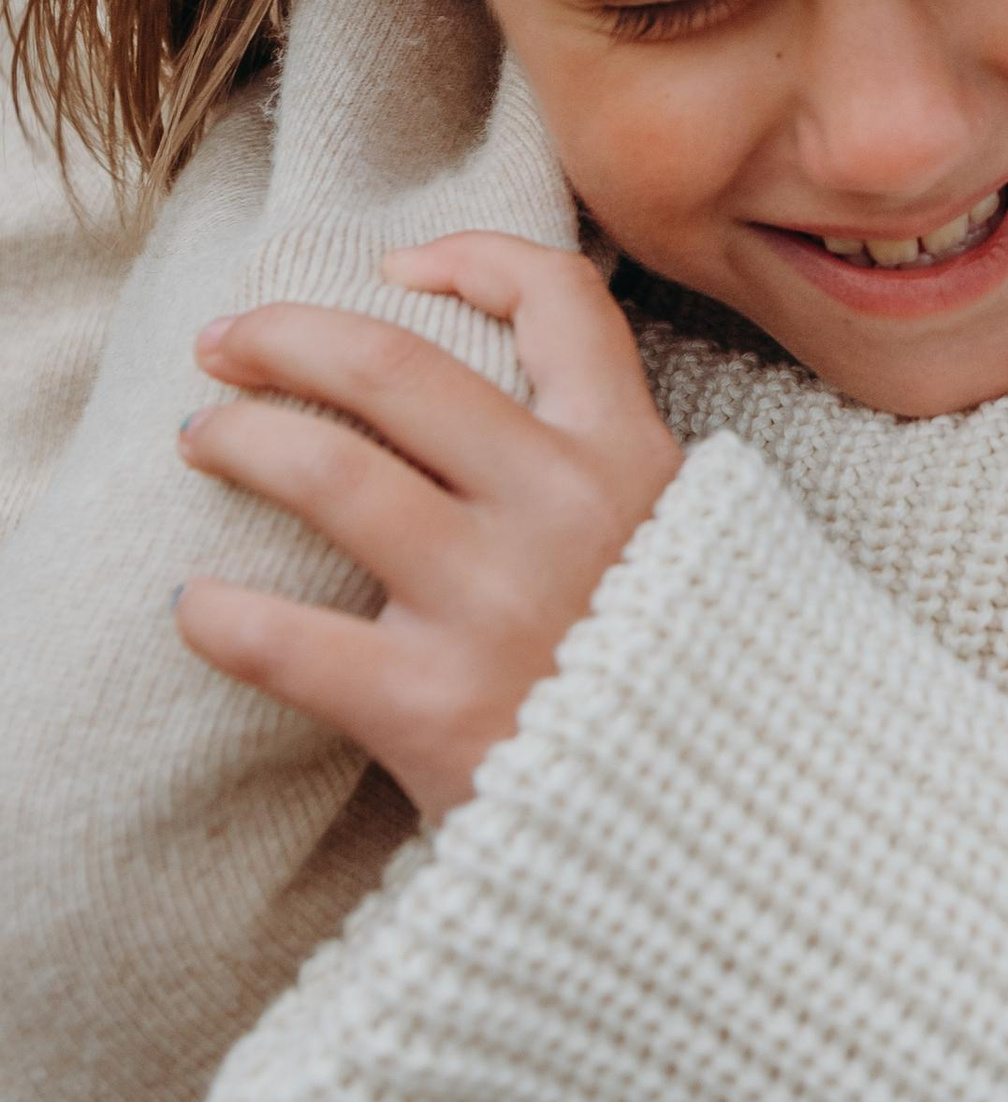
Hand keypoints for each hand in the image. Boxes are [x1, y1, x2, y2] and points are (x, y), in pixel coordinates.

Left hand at [175, 235, 684, 820]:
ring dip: (239, 440)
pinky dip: (217, 613)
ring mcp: (496, 604)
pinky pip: (282, 639)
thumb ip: (610, 474)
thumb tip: (511, 409)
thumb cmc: (678, 682)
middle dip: (284, 336)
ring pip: (327, 471)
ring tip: (202, 441)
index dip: (468, 261)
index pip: (558, 302)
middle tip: (223, 343)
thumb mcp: (690, 543)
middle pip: (392, 366)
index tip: (397, 267)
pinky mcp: (432, 706)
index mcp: (630, 458)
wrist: (719, 840)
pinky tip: (195, 605)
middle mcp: (563, 510)